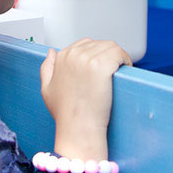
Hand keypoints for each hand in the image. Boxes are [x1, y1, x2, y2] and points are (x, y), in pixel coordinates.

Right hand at [40, 39, 131, 165]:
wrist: (78, 128)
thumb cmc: (65, 113)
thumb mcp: (47, 89)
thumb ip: (46, 68)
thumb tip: (52, 52)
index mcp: (63, 57)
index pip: (85, 43)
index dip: (97, 54)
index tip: (102, 67)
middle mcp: (74, 55)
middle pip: (100, 44)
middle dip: (108, 56)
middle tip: (113, 70)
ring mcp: (88, 59)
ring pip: (111, 47)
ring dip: (118, 57)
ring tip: (120, 69)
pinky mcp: (102, 66)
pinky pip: (119, 54)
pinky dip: (125, 60)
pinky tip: (125, 69)